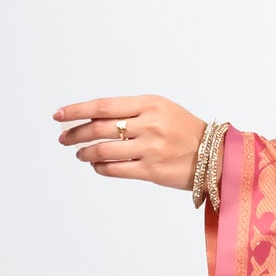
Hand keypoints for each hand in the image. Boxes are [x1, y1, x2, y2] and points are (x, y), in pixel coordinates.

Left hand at [52, 95, 205, 190]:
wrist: (216, 155)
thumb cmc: (185, 130)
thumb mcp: (161, 109)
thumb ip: (130, 111)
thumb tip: (94, 119)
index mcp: (148, 104)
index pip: (102, 106)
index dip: (76, 110)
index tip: (59, 115)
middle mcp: (148, 125)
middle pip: (98, 128)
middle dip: (75, 134)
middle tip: (64, 138)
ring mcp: (150, 149)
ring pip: (103, 150)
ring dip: (85, 152)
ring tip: (80, 154)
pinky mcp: (152, 171)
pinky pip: (116, 169)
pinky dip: (100, 167)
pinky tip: (97, 166)